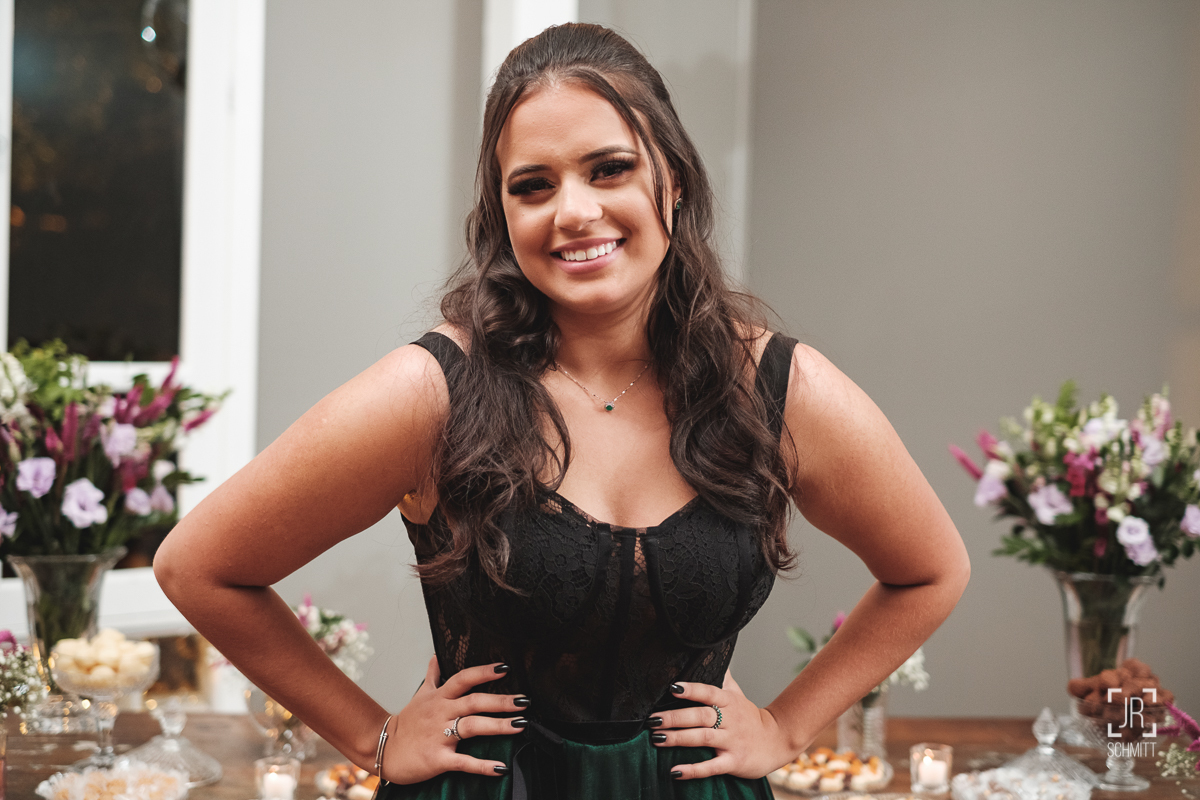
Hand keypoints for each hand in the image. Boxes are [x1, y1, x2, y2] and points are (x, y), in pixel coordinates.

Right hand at [380, 656, 526, 782]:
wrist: (384, 748)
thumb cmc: (406, 723)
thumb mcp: (419, 695)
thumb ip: (433, 676)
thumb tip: (437, 656)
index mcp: (439, 697)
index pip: (464, 678)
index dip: (484, 672)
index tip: (505, 668)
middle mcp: (441, 713)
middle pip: (474, 701)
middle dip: (501, 701)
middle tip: (524, 701)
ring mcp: (439, 735)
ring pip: (472, 726)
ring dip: (498, 726)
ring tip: (520, 725)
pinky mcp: (438, 758)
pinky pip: (463, 762)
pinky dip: (482, 765)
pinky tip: (500, 767)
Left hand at [650, 670, 795, 779]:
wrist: (777, 741)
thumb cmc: (750, 717)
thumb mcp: (737, 694)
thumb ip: (722, 677)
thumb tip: (710, 653)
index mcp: (729, 701)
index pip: (708, 692)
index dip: (691, 689)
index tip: (672, 687)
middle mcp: (731, 720)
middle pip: (701, 716)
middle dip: (675, 717)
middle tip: (653, 719)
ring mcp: (732, 741)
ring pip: (703, 738)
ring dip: (678, 739)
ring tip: (656, 739)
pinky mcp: (734, 762)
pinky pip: (712, 767)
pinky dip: (693, 770)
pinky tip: (675, 771)